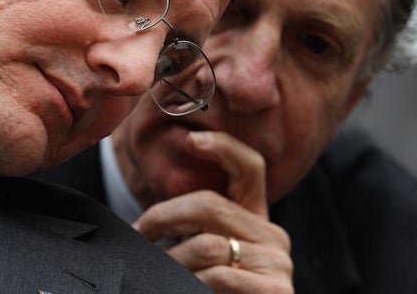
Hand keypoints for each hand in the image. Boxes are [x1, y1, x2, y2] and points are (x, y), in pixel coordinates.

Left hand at [132, 131, 293, 293]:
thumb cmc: (212, 291)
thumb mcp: (204, 256)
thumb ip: (194, 231)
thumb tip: (145, 224)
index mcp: (254, 220)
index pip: (249, 168)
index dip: (223, 147)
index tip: (192, 138)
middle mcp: (272, 236)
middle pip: (210, 204)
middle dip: (163, 217)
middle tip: (139, 234)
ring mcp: (277, 265)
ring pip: (207, 245)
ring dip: (169, 260)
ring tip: (154, 272)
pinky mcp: (276, 292)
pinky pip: (219, 277)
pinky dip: (189, 284)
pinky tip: (182, 289)